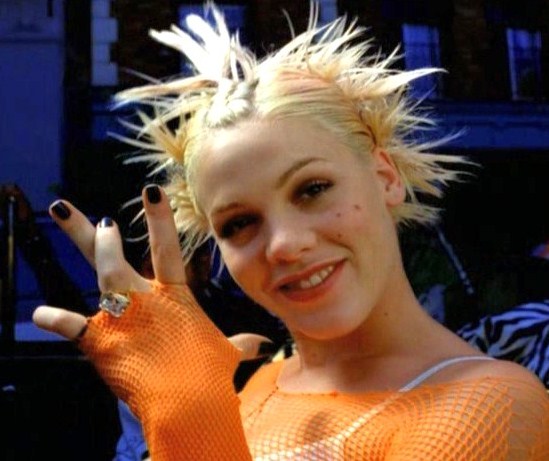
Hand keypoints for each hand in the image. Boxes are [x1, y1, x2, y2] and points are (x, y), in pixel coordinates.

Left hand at [32, 185, 271, 358]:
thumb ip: (241, 344)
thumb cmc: (209, 375)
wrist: (188, 399)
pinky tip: (39, 313)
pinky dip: (55, 320)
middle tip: (89, 214)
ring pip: (101, 273)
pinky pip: (72, 326)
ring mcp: (121, 316)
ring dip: (89, 249)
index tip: (151, 189)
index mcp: (174, 297)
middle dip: (100, 233)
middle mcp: (145, 299)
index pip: (167, 249)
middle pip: (118, 258)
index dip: (158, 218)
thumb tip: (265, 344)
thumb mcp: (226, 354)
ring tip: (70, 228)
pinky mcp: (100, 340)